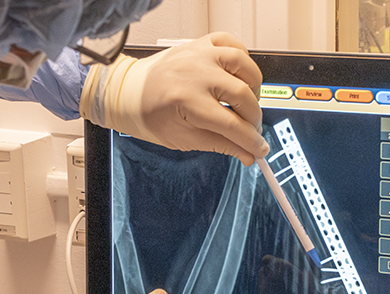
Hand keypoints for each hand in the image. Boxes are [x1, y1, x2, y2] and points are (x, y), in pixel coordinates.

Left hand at [80, 32, 269, 165]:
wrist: (129, 91)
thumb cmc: (150, 115)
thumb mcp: (184, 139)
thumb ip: (221, 145)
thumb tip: (249, 154)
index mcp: (187, 100)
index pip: (232, 125)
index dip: (251, 141)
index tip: (259, 149)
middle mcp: (195, 73)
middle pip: (243, 96)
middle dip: (253, 119)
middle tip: (251, 130)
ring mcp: (200, 54)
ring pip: (245, 66)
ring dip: (253, 88)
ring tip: (246, 103)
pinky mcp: (201, 43)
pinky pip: (233, 44)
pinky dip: (243, 59)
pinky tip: (239, 76)